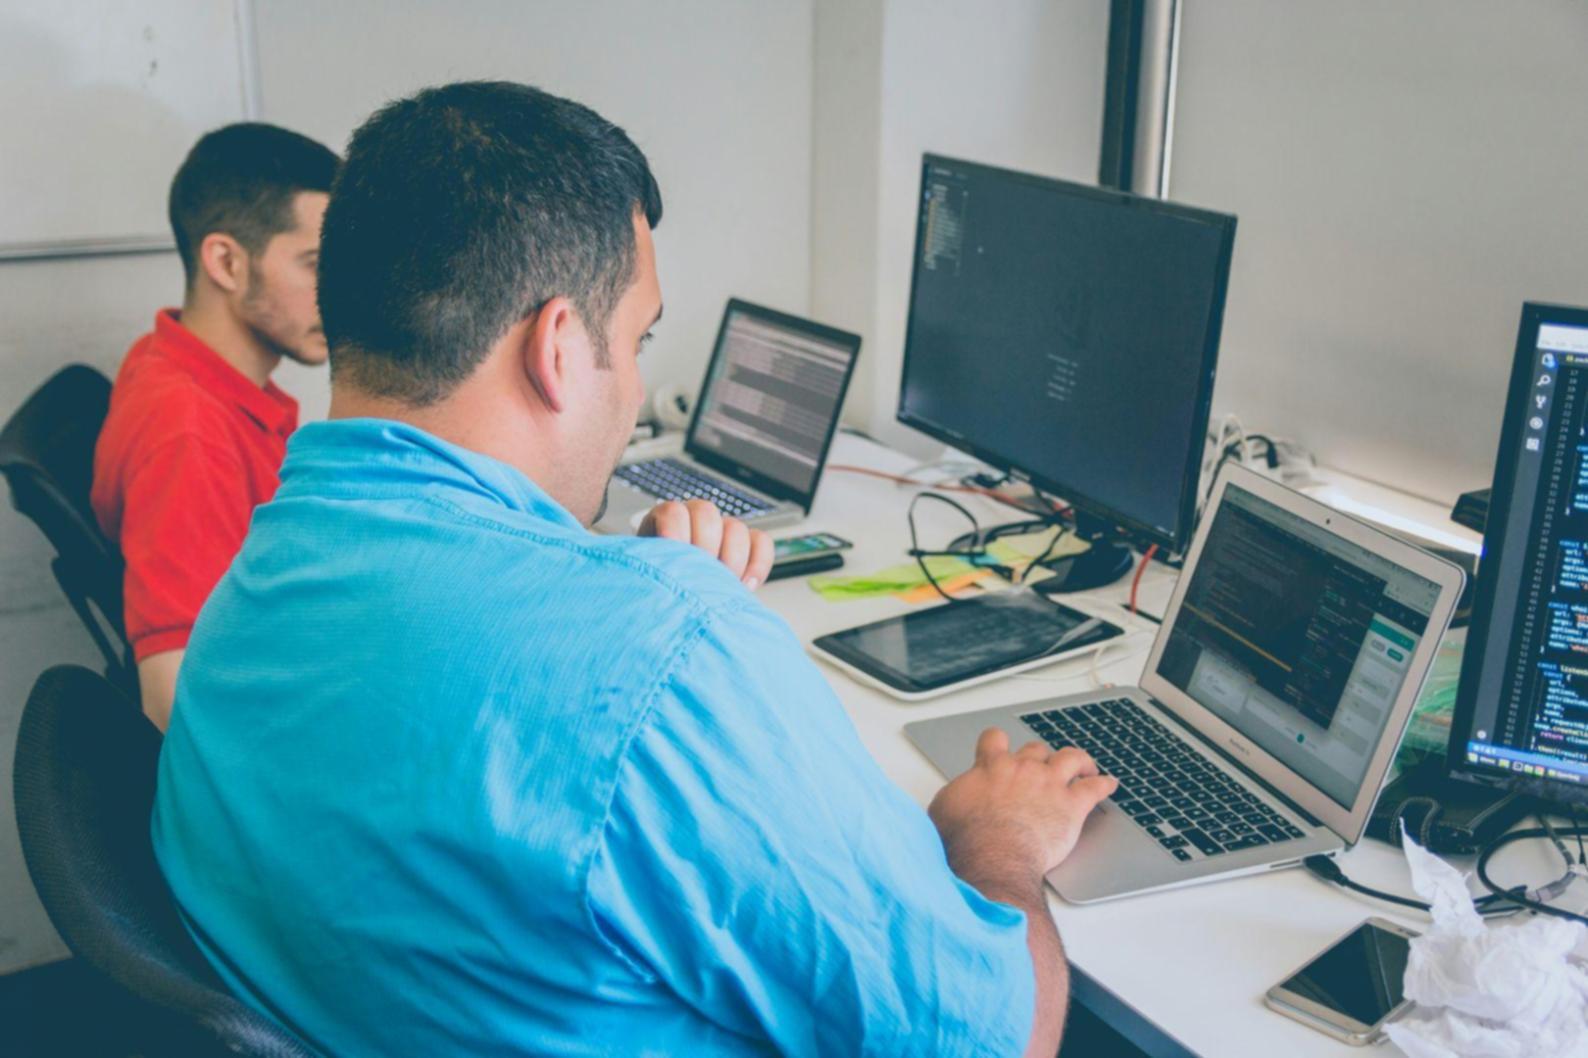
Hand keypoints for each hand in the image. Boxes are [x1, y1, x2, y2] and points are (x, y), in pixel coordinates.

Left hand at [638, 499, 773, 588]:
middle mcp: (694, 521)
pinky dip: (758, 563)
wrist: (676, 605)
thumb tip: (662, 573)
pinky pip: (761, 542)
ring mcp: (722, 532)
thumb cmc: (658, 590)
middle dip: (704, 546)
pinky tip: (744, 585)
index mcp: (664, 522)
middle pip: (706, 513)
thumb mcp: (646, 577)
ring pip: (735, 527)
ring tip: (721, 585)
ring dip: (730, 559)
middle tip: (699, 574)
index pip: (673, 511)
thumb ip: (652, 569)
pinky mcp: (747, 547)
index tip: (672, 553)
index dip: (674, 530)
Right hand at [928, 728, 1117, 892]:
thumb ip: (953, 796)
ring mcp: (1050, 784)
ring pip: (1071, 758)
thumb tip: (949, 799)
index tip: (1000, 748)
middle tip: (1043, 766)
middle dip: (1040, 756)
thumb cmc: (966, 839)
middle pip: (1037, 748)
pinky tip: (1108, 785)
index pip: (995, 739)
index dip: (999, 743)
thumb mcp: (943, 810)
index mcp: (991, 767)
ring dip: (1079, 761)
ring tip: (1084, 766)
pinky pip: (1095, 788)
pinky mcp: (1072, 806)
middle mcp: (1023, 769)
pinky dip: (1103, 784)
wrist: (992, 857)